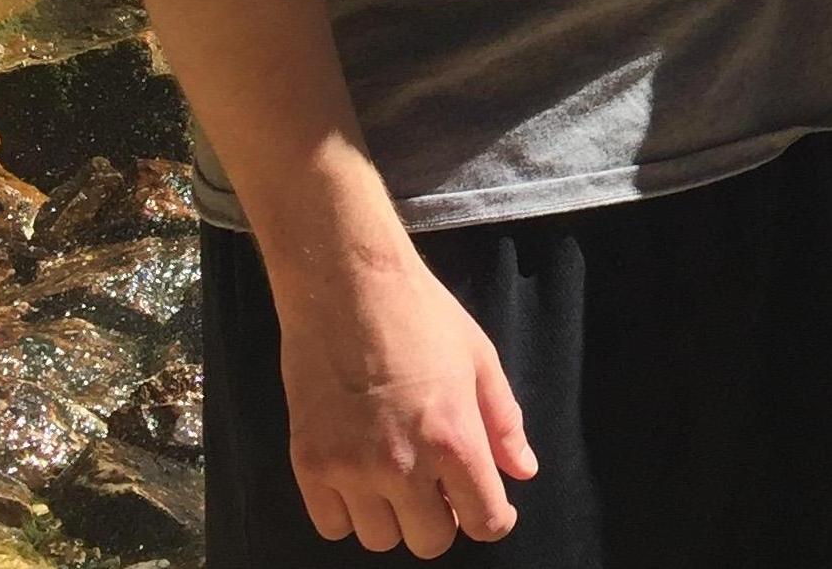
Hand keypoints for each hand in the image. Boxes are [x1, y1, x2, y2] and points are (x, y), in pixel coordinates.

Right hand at [278, 249, 537, 555]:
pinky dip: (349, 512)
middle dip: (443, 520)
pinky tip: (359, 475)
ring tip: (397, 476)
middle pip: (429, 543)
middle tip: (439, 486)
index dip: (493, 520)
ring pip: (379, 540)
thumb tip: (522, 472)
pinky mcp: (309, 466)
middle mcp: (402, 465)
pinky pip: (332, 526)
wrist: (347, 287)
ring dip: (394, 518)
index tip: (490, 510)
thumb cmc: (421, 316)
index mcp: (453, 437)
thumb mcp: (480, 358)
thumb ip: (503, 422)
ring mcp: (350, 469)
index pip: (483, 520)